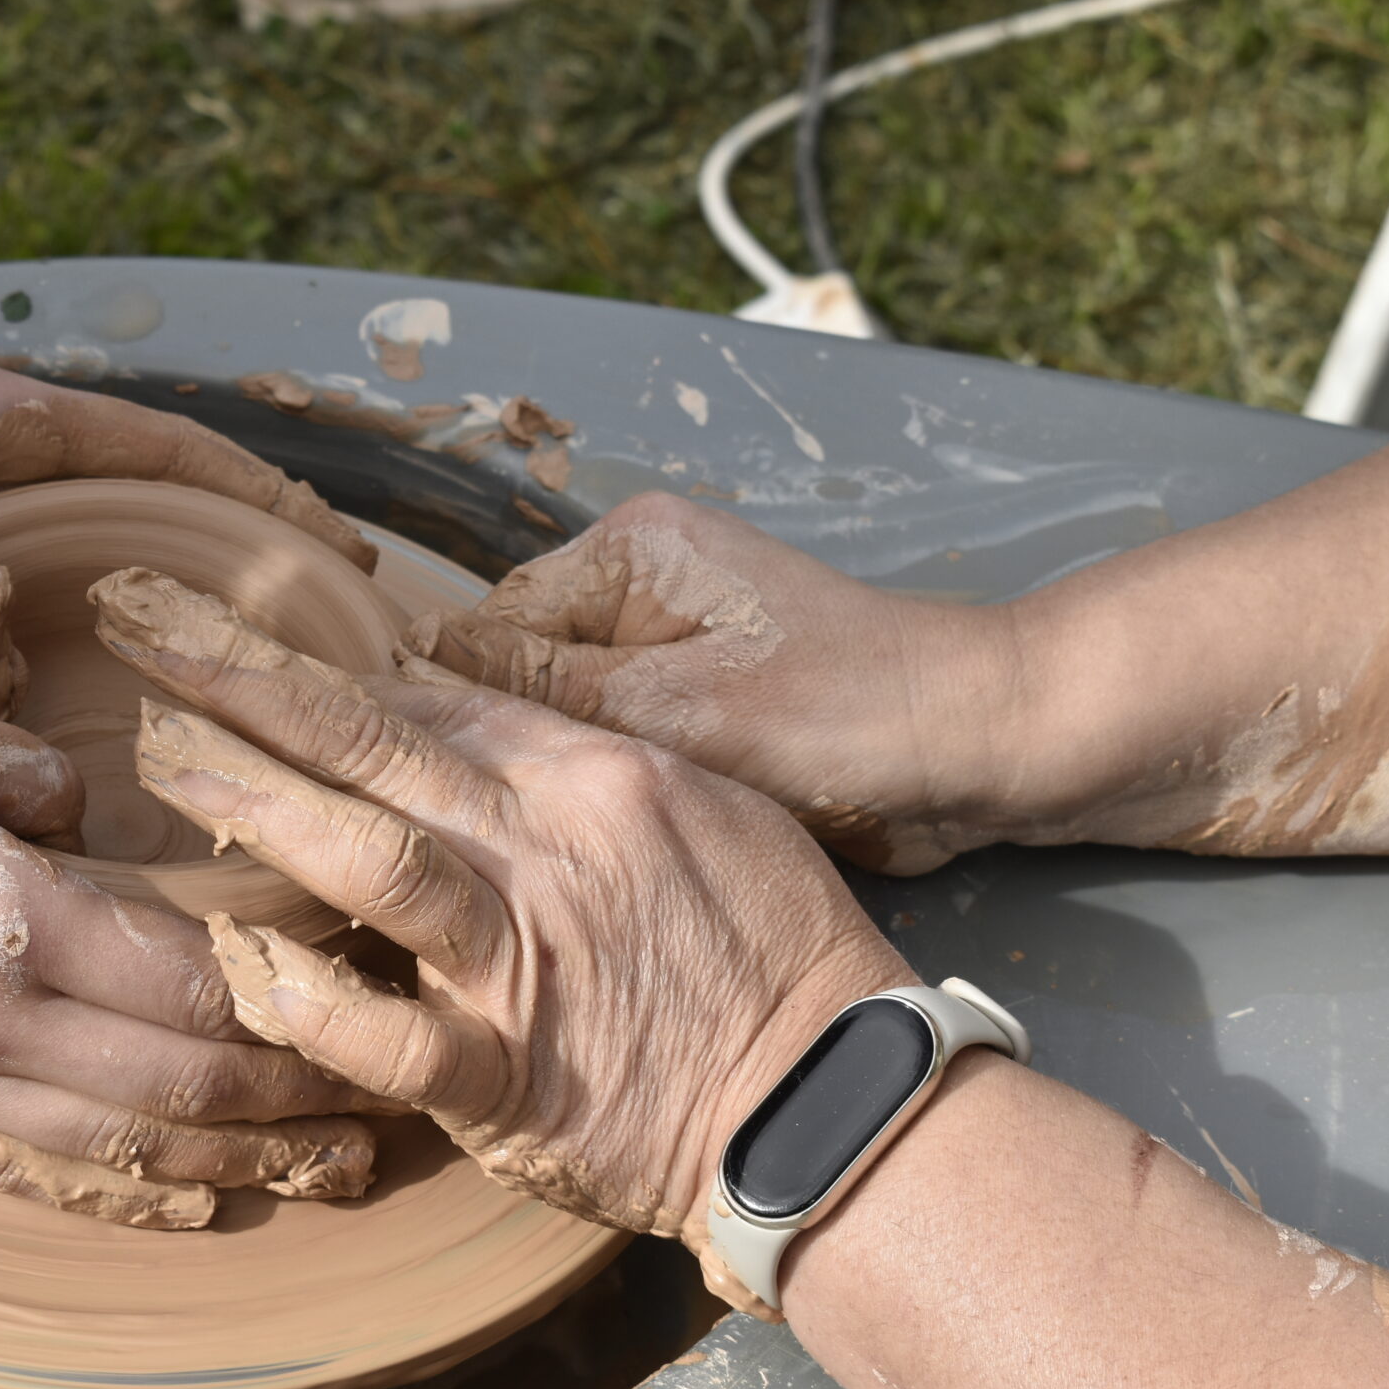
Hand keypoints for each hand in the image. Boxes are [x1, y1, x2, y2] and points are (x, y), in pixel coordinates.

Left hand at [0, 357, 372, 717]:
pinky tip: (76, 784)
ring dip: (133, 679)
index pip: (166, 457)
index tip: (351, 569)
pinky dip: (31, 723)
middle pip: (139, 545)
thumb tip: (3, 654)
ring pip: (66, 627)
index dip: (264, 508)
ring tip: (218, 753)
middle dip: (224, 604)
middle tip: (313, 686)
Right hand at [0, 653, 385, 1227]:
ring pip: (112, 1148)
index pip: (184, 980)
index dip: (290, 997)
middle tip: (393, 1100)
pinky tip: (193, 1202)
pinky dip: (120, 1194)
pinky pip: (23, 1170)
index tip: (371, 988)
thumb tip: (97, 821)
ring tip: (330, 1171)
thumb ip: (22, 776)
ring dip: (232, 1164)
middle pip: (172, 1086)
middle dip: (291, 1100)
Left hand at [89, 572, 911, 1304]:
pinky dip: (304, 998)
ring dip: (252, 797)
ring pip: (367, 853)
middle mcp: (548, 847)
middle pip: (371, 738)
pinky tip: (233, 960)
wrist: (831, 1100)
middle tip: (136, 620)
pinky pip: (384, 1036)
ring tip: (155, 750)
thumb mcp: (706, 810)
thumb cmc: (779, 952)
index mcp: (594, 773)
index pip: (423, 696)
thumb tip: (480, 724)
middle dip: (241, 673)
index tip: (222, 624)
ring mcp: (523, 961)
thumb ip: (583, 766)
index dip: (311, 657)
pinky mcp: (507, 1079)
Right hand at [399, 493, 1034, 874]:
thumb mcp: (672, 709)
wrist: (977, 747)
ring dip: (565, 778)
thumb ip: (540, 688)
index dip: (454, 709)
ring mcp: (672, 644)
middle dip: (513, 747)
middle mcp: (641, 584)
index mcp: (629, 549)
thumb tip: (411, 666)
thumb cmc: (843, 715)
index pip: (485, 627)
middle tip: (497, 826)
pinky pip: (620, 745)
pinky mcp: (703, 702)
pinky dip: (612, 791)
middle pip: (518, 673)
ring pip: (566, 720)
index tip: (432, 788)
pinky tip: (606, 839)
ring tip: (555, 836)